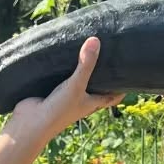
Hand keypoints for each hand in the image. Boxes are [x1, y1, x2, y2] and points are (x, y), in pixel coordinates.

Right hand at [7, 37, 122, 140]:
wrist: (30, 124)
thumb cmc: (58, 111)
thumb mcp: (76, 86)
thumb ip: (86, 64)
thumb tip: (95, 40)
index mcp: (91, 103)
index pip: (113, 96)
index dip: (123, 87)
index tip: (133, 73)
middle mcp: (81, 100)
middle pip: (97, 86)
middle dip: (104, 73)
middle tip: (112, 52)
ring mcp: (66, 96)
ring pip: (79, 80)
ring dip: (83, 68)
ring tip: (90, 47)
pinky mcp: (51, 90)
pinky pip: (61, 77)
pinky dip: (64, 67)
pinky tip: (65, 53)